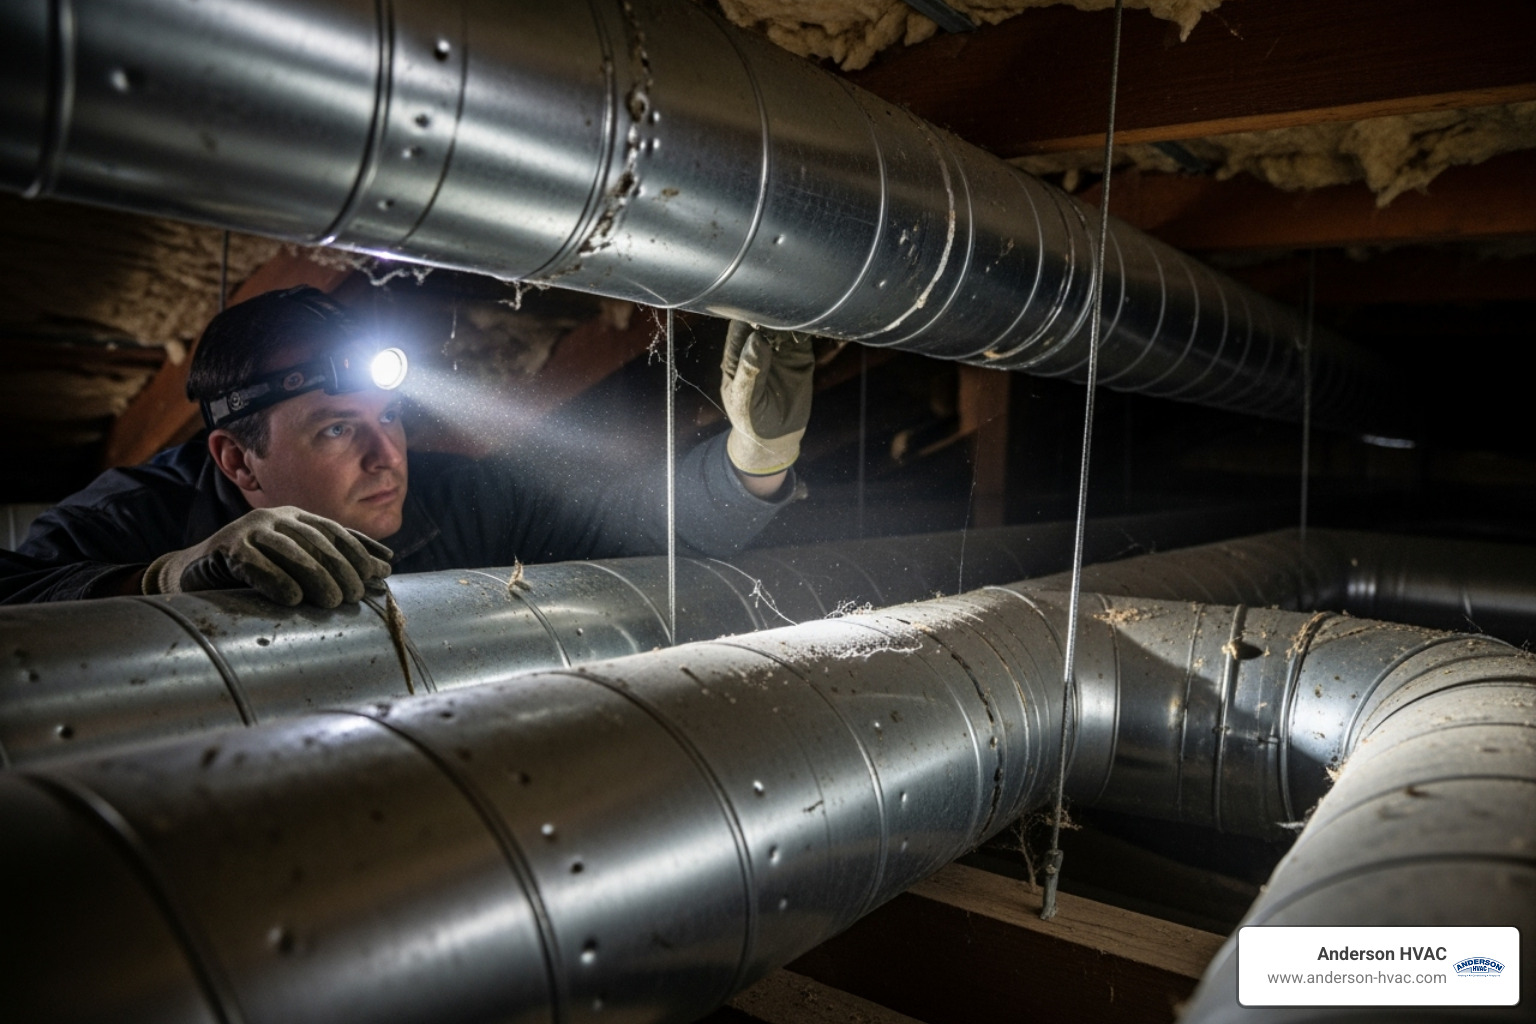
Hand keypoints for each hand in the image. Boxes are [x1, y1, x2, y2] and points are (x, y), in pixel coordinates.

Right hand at [142, 507, 392, 607]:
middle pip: (317, 542)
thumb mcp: (298, 561)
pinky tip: (293, 599)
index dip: (360, 552)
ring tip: (334, 601)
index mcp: (296, 517)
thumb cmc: (256, 571)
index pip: (336, 532)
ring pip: (291, 552)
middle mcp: (275, 518)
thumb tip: (386, 565)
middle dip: (342, 568)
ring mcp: (249, 530)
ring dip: (316, 577)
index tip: (381, 574)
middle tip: (356, 595)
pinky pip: (255, 564)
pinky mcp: (226, 548)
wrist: (195, 572)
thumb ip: (335, 559)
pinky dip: (276, 581)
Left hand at [721, 321, 814, 476]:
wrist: (775, 439)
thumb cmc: (750, 421)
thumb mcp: (745, 401)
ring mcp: (780, 350)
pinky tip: (813, 320)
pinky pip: (804, 336)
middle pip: (763, 319)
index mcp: (737, 356)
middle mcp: (757, 348)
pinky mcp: (800, 356)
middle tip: (785, 306)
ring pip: (785, 323)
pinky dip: (809, 326)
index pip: (739, 326)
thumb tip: (756, 339)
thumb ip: (749, 372)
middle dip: (773, 310)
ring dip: (792, 315)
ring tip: (800, 312)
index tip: (760, 306)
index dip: (748, 313)